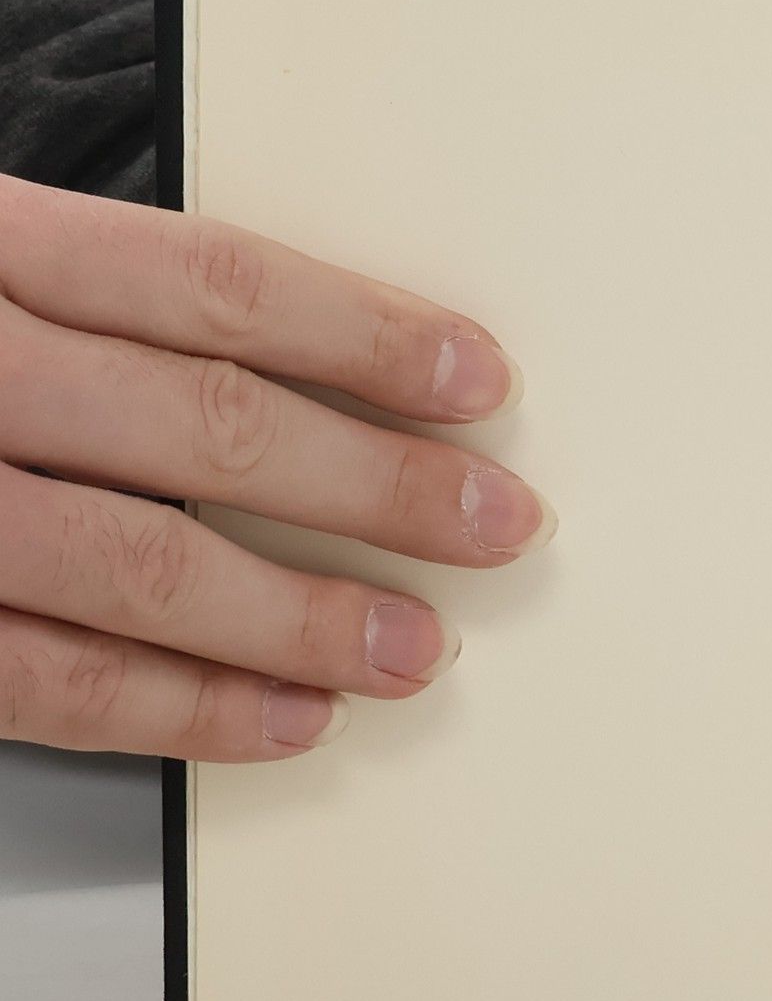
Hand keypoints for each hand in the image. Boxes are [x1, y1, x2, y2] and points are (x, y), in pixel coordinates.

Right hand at [0, 180, 551, 759]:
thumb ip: (91, 297)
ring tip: (414, 650)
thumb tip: (310, 369)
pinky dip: (173, 710)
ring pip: (130, 565)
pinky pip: (39, 681)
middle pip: (197, 424)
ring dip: (295, 619)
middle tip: (496, 526)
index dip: (362, 331)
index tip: (480, 378)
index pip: (207, 279)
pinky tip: (280, 720)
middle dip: (370, 485)